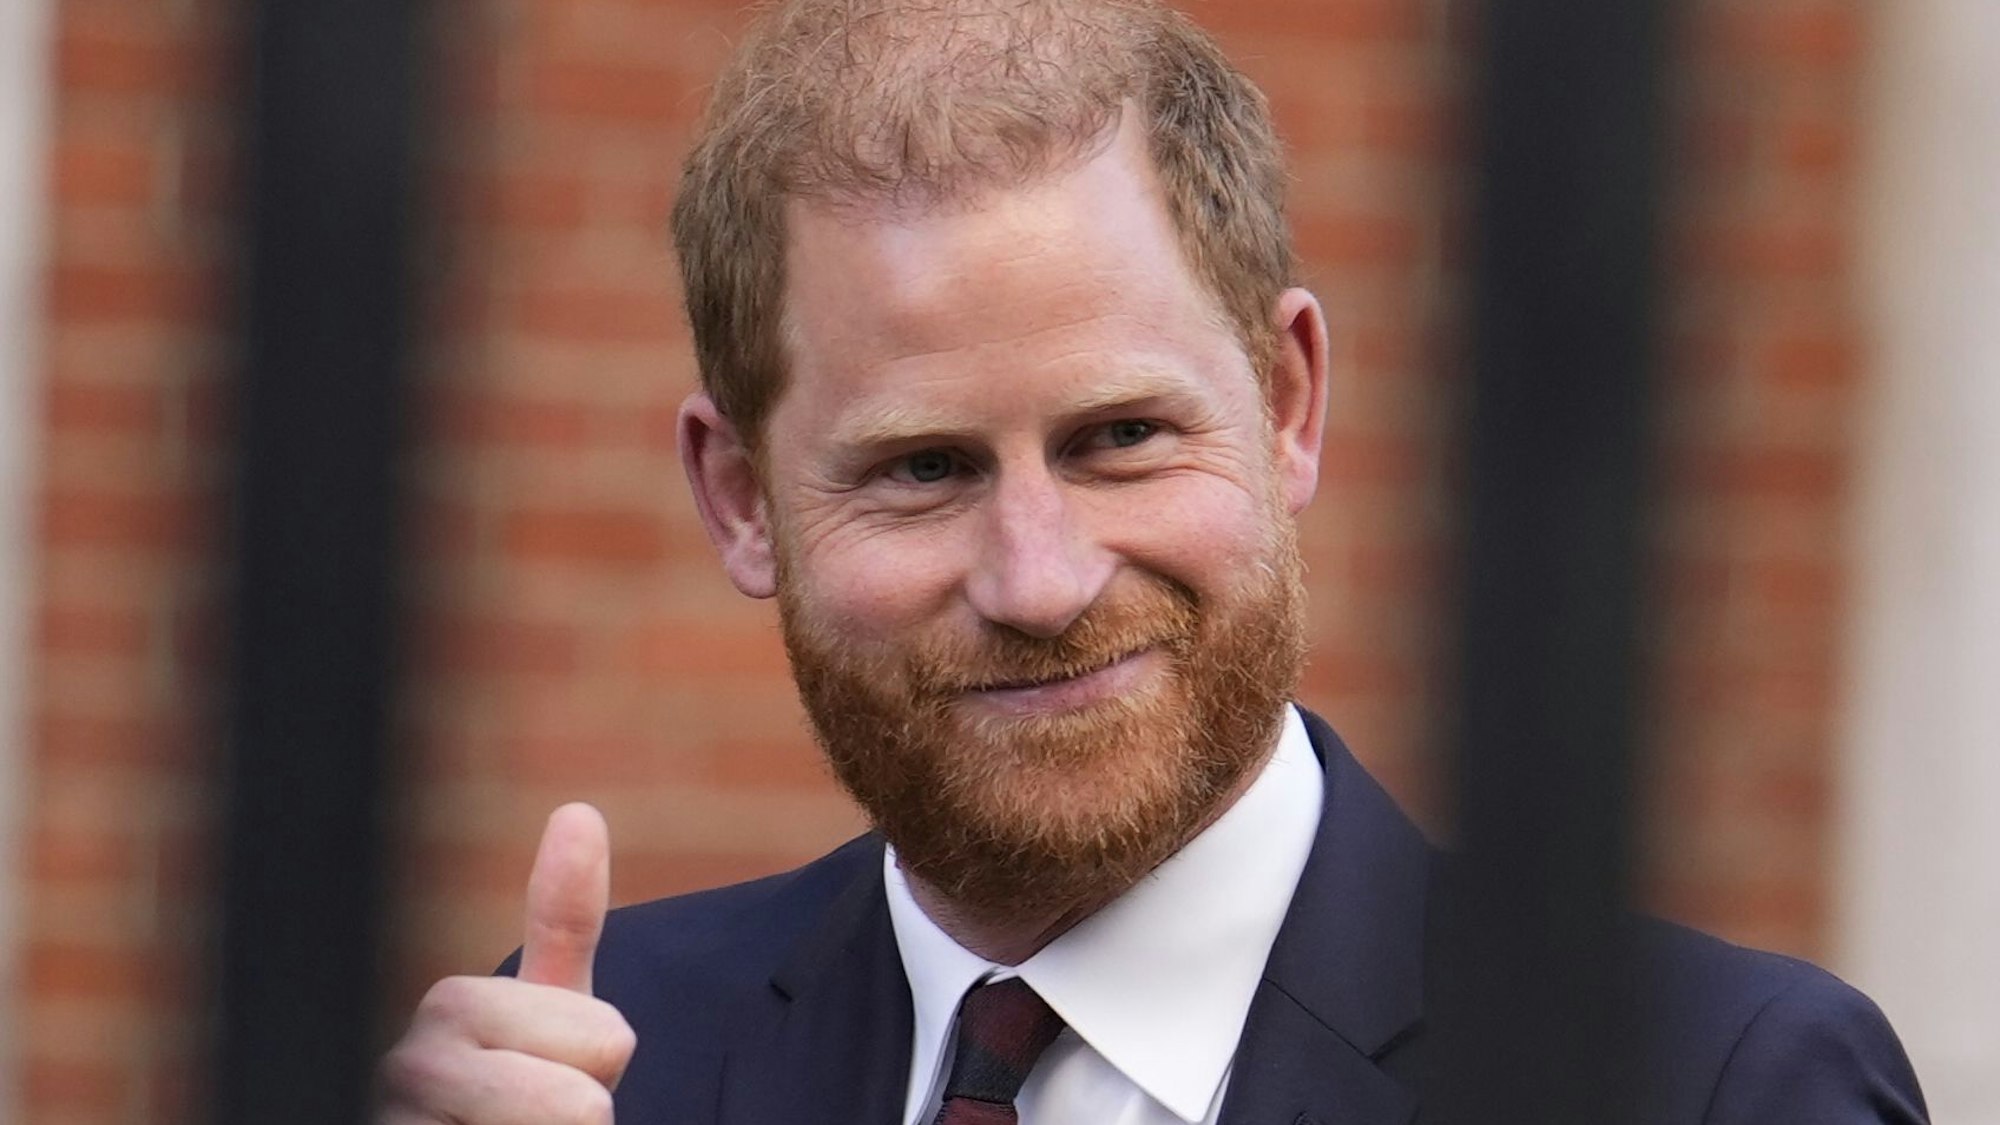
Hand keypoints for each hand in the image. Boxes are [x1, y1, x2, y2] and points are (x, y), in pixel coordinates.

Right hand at [377, 803, 637, 1123]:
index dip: (602, 1070)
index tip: (546, 1072)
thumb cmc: (510, 1096)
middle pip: (579, 1107)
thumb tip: (577, 810)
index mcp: (451, 1005)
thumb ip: (564, 925)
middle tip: (522, 1124)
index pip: (607, 1043)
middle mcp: (402, 1066)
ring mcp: (391, 1120)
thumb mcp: (551, 1016)